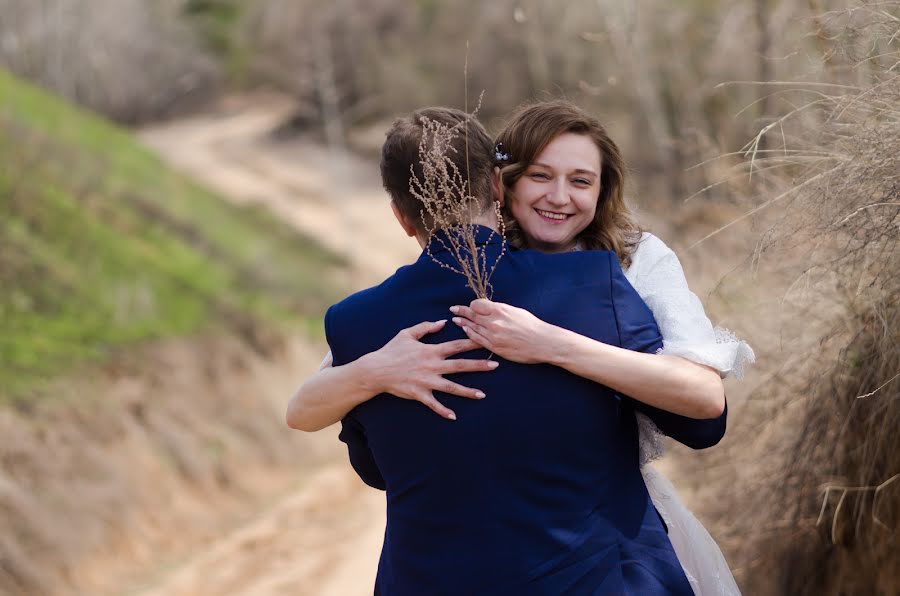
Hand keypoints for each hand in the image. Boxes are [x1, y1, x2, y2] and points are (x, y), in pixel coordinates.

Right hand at [362, 320, 497, 419]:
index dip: (472, 342)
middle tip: (495, 365)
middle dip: (479, 365)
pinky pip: (433, 404)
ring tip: (482, 395)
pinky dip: (443, 411)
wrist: (375, 370)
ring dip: (467, 391)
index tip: (486, 341)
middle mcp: (431, 366)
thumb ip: (426, 327)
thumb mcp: (407, 334)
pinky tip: (453, 416)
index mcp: (430, 350)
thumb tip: (442, 322)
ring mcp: (426, 381)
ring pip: (451, 387)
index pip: (456, 346)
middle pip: (460, 366)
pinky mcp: (419, 394)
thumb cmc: (391, 350)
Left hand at [450, 299, 550, 363]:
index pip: (477, 304)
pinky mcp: (495, 347)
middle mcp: (494, 322)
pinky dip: (470, 334)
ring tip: (456, 320)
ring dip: (463, 323)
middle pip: (472, 315)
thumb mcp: (516, 311)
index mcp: (500, 310)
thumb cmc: (532, 326)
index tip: (471, 306)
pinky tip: (465, 331)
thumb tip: (488, 307)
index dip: (473, 305)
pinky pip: (477, 339)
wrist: (543, 343)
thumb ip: (500, 309)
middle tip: (453, 309)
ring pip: (472, 327)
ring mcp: (493, 335)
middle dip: (461, 311)